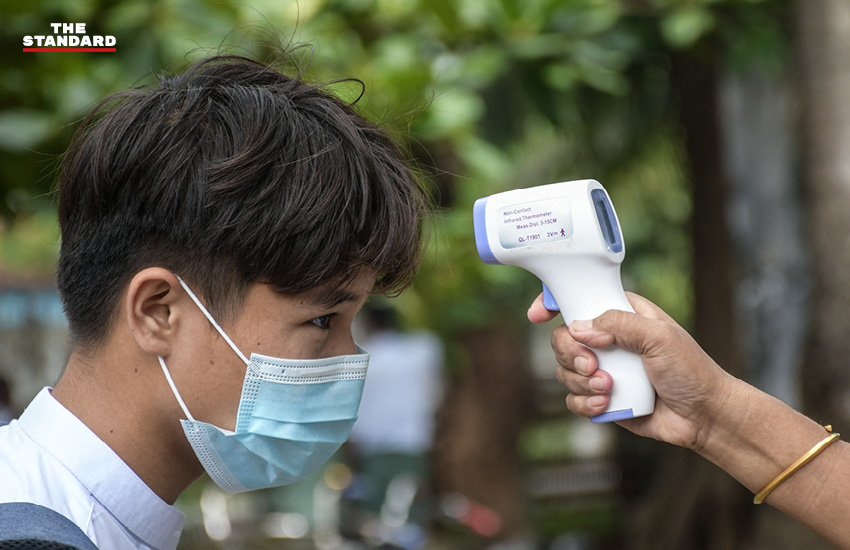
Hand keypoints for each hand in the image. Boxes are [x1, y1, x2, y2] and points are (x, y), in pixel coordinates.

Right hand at [528, 292, 736, 450]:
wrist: (704, 416)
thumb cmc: (691, 370)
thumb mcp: (659, 336)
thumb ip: (618, 325)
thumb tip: (579, 329)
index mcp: (621, 315)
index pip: (579, 299)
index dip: (553, 303)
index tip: (538, 314)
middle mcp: (608, 341)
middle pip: (563, 338)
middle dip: (570, 353)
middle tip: (592, 364)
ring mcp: (604, 369)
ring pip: (564, 370)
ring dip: (581, 381)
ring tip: (609, 389)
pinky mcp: (602, 398)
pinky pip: (574, 399)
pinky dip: (584, 402)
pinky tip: (606, 404)